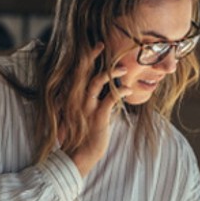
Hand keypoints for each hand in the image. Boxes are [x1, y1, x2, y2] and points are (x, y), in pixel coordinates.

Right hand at [65, 43, 130, 176]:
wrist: (76, 156)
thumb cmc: (78, 137)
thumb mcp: (75, 116)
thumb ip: (83, 102)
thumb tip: (95, 92)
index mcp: (71, 97)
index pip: (76, 73)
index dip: (85, 58)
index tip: (94, 47)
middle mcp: (76, 99)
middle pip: (82, 71)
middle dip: (92, 56)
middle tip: (102, 44)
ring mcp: (86, 108)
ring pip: (96, 82)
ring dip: (110, 73)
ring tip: (123, 68)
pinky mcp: (97, 118)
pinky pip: (110, 100)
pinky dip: (121, 93)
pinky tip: (128, 91)